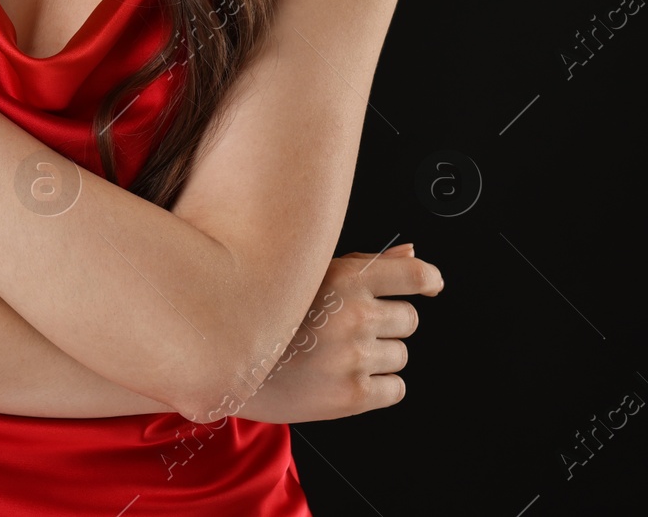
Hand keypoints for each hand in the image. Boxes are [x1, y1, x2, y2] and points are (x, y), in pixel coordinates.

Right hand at [226, 243, 444, 423]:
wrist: (222, 361)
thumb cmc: (263, 315)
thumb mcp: (307, 276)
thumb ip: (364, 265)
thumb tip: (412, 255)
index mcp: (343, 278)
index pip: (413, 275)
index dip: (428, 280)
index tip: (430, 285)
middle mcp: (353, 315)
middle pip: (409, 320)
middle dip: (389, 325)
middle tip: (352, 330)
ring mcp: (354, 356)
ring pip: (401, 356)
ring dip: (379, 357)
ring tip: (337, 355)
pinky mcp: (352, 395)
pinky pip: (395, 389)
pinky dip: (377, 386)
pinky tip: (343, 377)